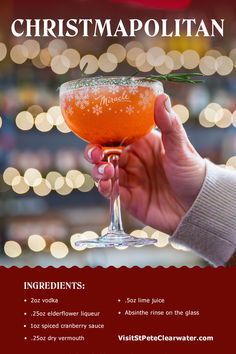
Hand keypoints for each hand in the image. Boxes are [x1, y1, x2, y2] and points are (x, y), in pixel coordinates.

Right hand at [84, 94, 205, 234]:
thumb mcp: (180, 148)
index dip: (104, 131)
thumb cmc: (193, 174)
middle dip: (95, 152)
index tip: (96, 129)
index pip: (118, 134)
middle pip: (105, 153)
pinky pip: (109, 191)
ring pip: (104, 171)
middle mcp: (134, 160)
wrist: (198, 208)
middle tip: (95, 154)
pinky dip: (104, 188)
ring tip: (107, 171)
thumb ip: (169, 125)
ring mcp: (130, 179)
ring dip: (99, 169)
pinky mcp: (128, 198)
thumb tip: (161, 97)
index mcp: (143, 144)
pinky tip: (106, 184)